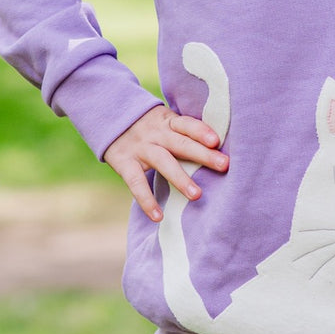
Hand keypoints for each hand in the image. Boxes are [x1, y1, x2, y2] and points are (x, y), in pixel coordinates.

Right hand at [103, 106, 228, 222]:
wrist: (110, 117)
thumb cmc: (150, 126)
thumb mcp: (165, 120)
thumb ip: (185, 132)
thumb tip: (218, 148)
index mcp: (168, 121)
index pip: (186, 124)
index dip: (201, 131)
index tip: (216, 141)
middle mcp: (156, 133)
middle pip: (181, 143)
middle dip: (203, 154)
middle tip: (223, 165)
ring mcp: (140, 148)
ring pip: (162, 161)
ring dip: (180, 178)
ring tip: (197, 195)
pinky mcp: (124, 163)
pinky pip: (136, 183)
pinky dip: (147, 200)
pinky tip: (158, 216)